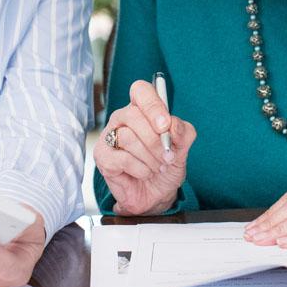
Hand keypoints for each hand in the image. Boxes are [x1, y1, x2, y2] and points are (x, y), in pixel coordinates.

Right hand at [94, 79, 195, 215]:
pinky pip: (121, 158)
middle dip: (155, 140)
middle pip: (133, 115)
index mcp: (141, 109)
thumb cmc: (165, 165)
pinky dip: (140, 169)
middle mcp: (122, 118)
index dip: (152, 105)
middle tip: (168, 156)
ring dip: (150, 157)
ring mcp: (109, 136)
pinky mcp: (103, 156)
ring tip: (158, 167)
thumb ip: (183, 132)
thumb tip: (173, 125)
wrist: (156, 195)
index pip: (140, 90)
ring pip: (127, 137)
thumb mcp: (182, 148)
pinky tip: (144, 173)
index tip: (165, 125)